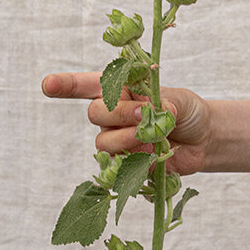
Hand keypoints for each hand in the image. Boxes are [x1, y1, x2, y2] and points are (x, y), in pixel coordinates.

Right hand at [41, 72, 211, 175]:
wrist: (202, 139)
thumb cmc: (186, 110)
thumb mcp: (180, 99)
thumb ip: (164, 104)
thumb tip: (153, 113)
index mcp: (123, 89)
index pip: (89, 85)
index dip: (66, 84)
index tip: (48, 84)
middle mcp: (113, 114)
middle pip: (95, 113)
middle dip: (119, 113)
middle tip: (145, 114)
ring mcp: (116, 139)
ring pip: (104, 141)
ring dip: (128, 138)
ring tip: (152, 136)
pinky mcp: (124, 163)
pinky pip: (117, 165)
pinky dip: (137, 159)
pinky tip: (154, 153)